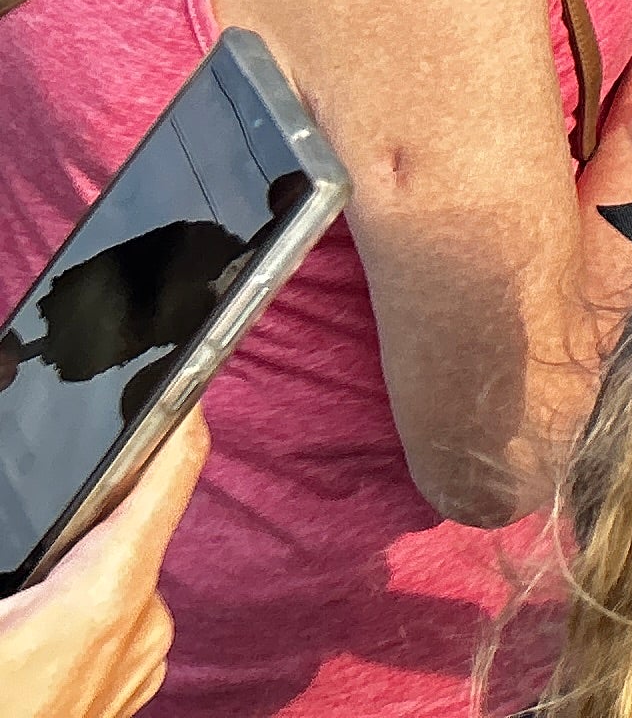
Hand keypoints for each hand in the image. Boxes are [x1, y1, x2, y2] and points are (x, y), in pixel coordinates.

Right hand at [0, 406, 203, 717]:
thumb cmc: (2, 690)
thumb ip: (12, 553)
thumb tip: (16, 541)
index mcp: (105, 591)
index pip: (169, 475)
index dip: (178, 418)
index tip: (183, 377)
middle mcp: (142, 622)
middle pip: (126, 534)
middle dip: (79, 526)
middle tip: (29, 542)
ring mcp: (139, 665)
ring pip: (110, 587)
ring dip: (67, 584)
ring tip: (14, 606)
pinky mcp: (124, 697)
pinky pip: (107, 632)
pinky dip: (69, 624)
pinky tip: (22, 642)